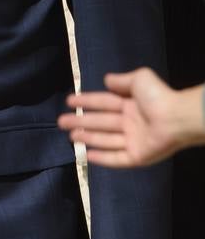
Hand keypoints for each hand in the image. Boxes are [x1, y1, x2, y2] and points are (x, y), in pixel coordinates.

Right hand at [58, 68, 204, 167]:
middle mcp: (130, 124)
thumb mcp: (139, 79)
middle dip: (80, 121)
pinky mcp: (138, 157)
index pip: (103, 103)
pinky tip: (87, 155)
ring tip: (70, 136)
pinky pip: (117, 159)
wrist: (177, 118)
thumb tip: (107, 80)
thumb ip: (122, 80)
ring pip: (105, 140)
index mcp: (131, 105)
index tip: (69, 101)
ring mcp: (134, 141)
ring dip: (87, 138)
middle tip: (61, 122)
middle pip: (100, 123)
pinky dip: (102, 158)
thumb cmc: (159, 97)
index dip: (86, 101)